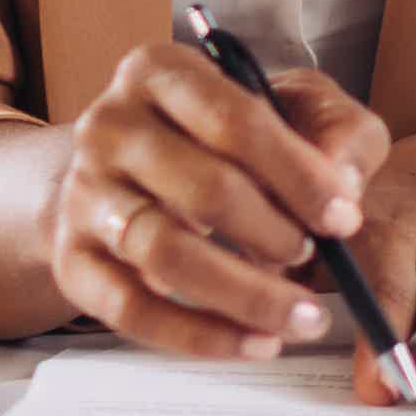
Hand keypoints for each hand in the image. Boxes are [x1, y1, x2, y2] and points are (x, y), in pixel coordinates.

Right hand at [40, 39, 380, 362]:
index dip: (299, 176)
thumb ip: (338, 132)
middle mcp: (109, 127)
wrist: (125, 172)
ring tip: (300, 314)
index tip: (344, 217)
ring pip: (166, 255)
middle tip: (314, 259)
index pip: (236, 122)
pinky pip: (133, 311)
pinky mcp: (71, 261)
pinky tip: (255, 342)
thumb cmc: (225, 139)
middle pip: (204, 190)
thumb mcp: (295, 108)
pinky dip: (201, 336)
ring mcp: (83, 195)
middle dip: (275, 235)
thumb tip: (343, 185)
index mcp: (161, 72)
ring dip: (246, 294)